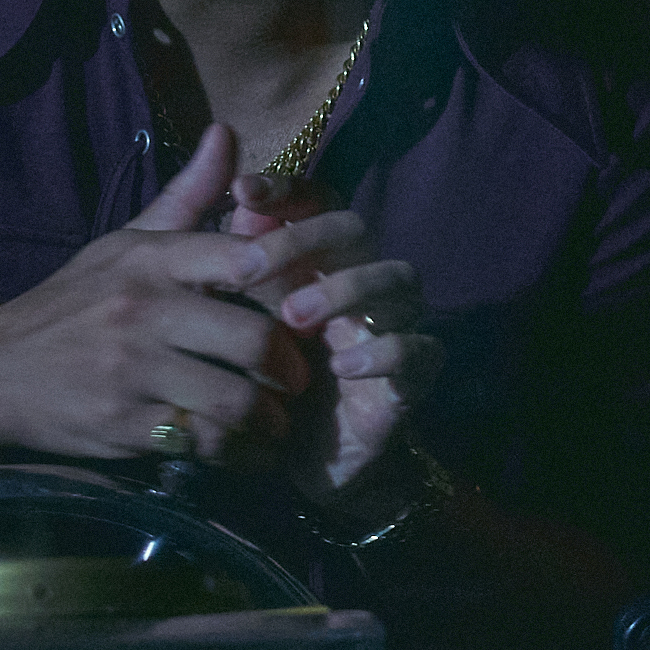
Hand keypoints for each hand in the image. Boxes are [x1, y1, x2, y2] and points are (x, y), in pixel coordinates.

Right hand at [0, 125, 310, 463]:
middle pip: (253, 338)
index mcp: (150, 259)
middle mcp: (142, 310)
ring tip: (276, 424)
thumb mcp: (122, 242)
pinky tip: (243, 452)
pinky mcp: (121, 425)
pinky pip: (201, 444)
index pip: (242, 257)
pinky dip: (234, 454)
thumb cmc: (71, 303)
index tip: (306, 306)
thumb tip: (227, 132)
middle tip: (300, 380)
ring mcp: (131, 371)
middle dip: (291, 368)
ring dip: (269, 421)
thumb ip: (186, 194)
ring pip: (234, 400)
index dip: (288, 282)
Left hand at [220, 168, 438, 503]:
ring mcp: (394, 325)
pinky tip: (343, 366)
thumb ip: (230, 259)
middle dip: (306, 240)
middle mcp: (363, 281)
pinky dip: (384, 351)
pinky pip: (420, 349)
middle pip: (357, 229)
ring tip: (294, 319)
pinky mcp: (413, 375)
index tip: (242, 192)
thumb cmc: (267, 381)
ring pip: (400, 278)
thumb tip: (229, 198)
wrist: (304, 459)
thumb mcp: (236, 320)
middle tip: (249, 272)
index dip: (289, 189)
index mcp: (322, 262)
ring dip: (347, 289)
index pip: (321, 201)